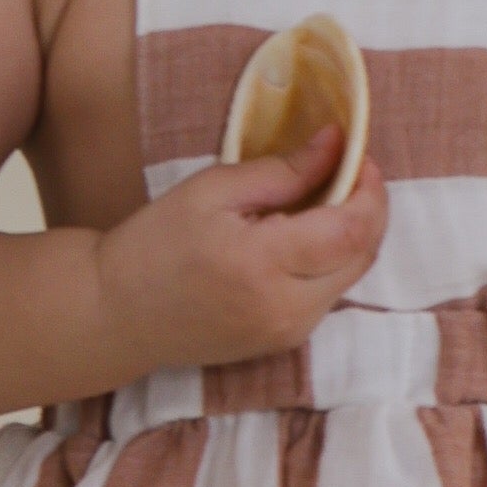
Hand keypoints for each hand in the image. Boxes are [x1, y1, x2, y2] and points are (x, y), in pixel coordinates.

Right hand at [92, 127, 387, 374]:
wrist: (117, 314)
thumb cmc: (154, 245)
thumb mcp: (211, 191)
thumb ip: (281, 170)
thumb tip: (336, 144)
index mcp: (263, 265)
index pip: (352, 228)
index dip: (368, 188)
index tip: (357, 156)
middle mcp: (286, 308)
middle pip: (363, 254)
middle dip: (368, 207)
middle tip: (347, 171)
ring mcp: (289, 332)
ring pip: (352, 275)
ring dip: (352, 234)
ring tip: (323, 200)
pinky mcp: (286, 342)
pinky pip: (330, 293)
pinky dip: (331, 260)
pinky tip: (304, 236)